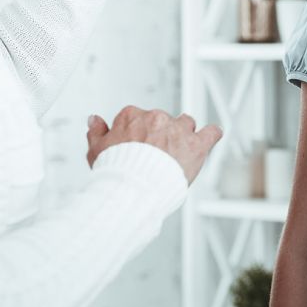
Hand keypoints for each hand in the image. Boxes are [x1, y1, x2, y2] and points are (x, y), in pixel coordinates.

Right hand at [86, 106, 221, 183]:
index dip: (137, 134)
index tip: (136, 146)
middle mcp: (157, 118)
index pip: (137, 117)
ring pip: (186, 123)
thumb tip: (94, 120)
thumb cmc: (116, 173)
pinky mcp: (196, 144)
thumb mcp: (96, 150)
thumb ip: (96, 132)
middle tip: (155, 157)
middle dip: (160, 135)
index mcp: (132, 116)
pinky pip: (211, 132)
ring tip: (179, 150)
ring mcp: (178, 130)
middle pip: (162, 120)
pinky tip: (211, 136)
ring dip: (184, 134)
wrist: (134, 190)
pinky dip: (212, 134)